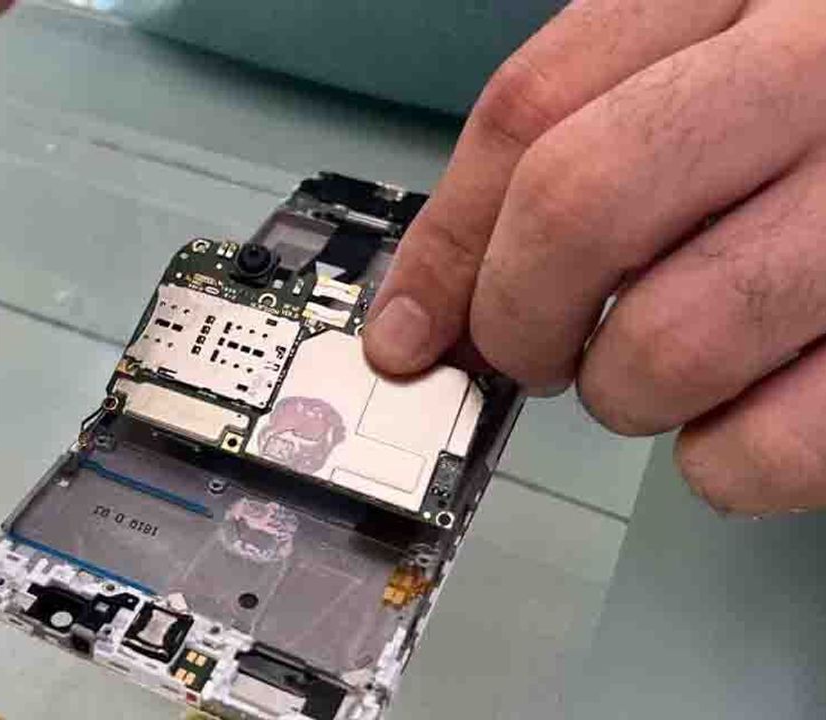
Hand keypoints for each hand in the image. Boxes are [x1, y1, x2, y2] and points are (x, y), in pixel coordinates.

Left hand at [364, 0, 825, 515]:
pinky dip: (724, 463)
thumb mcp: (727, 63)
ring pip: (670, 338)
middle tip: (530, 352)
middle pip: (580, 206)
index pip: (532, 111)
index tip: (410, 331)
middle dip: (520, 316)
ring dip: (624, 391)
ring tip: (655, 372)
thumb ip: (592, 142)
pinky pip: (776, 444)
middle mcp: (823, 69)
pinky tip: (740, 419)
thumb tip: (434, 305)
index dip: (446, 243)